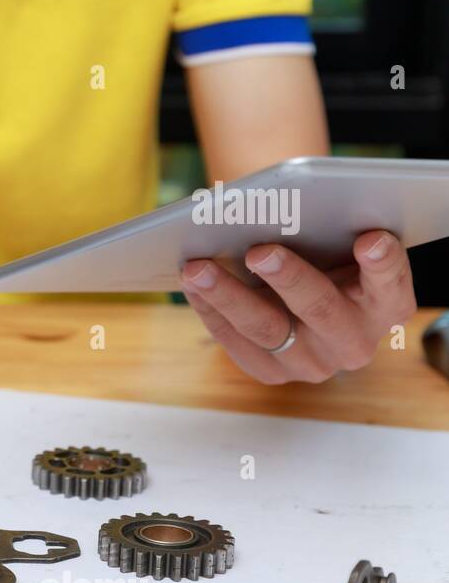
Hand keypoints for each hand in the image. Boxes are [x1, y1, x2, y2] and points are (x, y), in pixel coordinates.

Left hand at [181, 230, 414, 383]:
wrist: (304, 299)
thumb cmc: (326, 259)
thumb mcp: (340, 247)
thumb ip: (333, 232)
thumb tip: (284, 209)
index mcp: (386, 305)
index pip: (391, 283)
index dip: (382, 263)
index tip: (370, 239)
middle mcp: (354, 341)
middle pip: (320, 309)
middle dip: (288, 278)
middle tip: (259, 251)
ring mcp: (313, 363)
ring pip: (266, 329)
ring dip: (228, 295)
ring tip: (198, 267)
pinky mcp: (274, 373)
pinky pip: (235, 342)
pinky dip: (210, 309)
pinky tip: (191, 284)